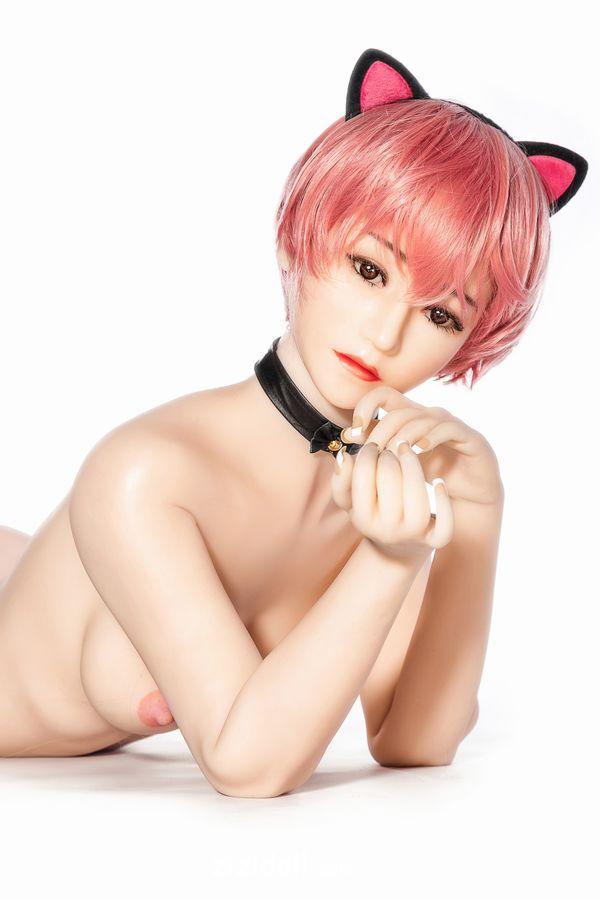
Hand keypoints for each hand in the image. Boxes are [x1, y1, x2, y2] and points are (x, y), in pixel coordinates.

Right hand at [331, 439, 453, 561]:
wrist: (396, 549)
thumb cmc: (372, 513)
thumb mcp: (350, 501)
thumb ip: (341, 480)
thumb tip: (344, 456)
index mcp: (362, 519)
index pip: (363, 475)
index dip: (368, 453)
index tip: (373, 447)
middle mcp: (386, 529)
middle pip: (389, 479)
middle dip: (389, 455)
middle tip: (391, 450)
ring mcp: (412, 535)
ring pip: (417, 497)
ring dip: (413, 466)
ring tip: (407, 452)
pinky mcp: (435, 540)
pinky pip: (445, 524)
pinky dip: (444, 503)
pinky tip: (438, 482)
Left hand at [340, 385, 503, 508]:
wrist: (468, 496)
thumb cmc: (430, 476)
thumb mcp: (398, 463)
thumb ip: (375, 448)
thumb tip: (347, 436)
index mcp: (408, 417)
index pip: (382, 395)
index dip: (365, 406)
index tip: (353, 432)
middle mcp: (428, 415)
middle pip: (398, 412)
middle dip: (380, 431)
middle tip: (371, 452)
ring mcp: (449, 424)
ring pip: (421, 419)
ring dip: (402, 436)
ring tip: (390, 455)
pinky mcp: (468, 436)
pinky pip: (448, 428)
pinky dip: (431, 437)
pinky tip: (418, 451)